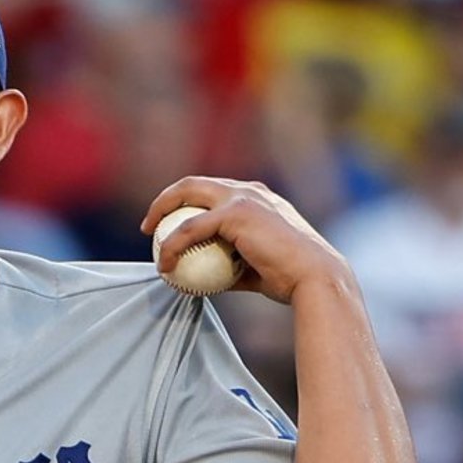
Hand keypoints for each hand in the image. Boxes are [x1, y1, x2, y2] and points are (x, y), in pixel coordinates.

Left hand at [142, 176, 354, 305]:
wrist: (312, 277)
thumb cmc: (288, 278)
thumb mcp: (252, 268)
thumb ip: (228, 266)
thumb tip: (203, 279)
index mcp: (256, 198)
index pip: (211, 191)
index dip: (185, 203)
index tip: (167, 224)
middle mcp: (248, 190)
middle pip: (194, 183)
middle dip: (166, 199)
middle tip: (150, 225)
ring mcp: (242, 198)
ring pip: (188, 194)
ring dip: (161, 212)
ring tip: (150, 239)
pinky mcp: (236, 214)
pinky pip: (190, 229)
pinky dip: (172, 246)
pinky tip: (164, 266)